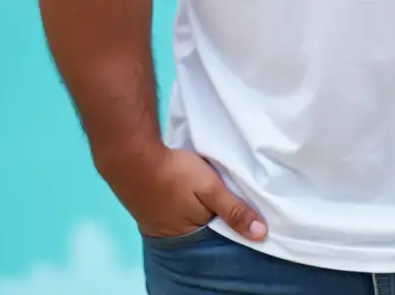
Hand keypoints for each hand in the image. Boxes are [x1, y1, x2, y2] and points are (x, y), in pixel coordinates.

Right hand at [99, 144, 267, 241]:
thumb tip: (262, 233)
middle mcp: (174, 236)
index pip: (221, 235)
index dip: (234, 223)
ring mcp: (159, 224)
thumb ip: (234, 210)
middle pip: (205, 229)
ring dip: (201, 210)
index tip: (250, 210)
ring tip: (214, 195)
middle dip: (218, 218)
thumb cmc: (175, 174)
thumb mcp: (210, 189)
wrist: (133, 157)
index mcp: (192, 235)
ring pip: (190, 219)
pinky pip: (175, 211)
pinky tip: (190, 193)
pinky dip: (185, 204)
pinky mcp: (150, 208)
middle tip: (233, 199)